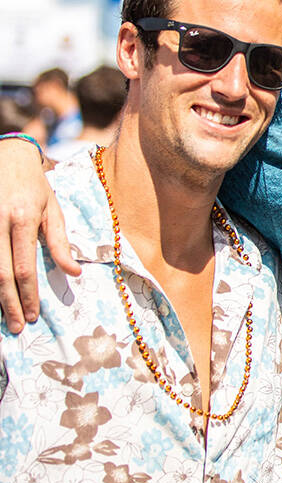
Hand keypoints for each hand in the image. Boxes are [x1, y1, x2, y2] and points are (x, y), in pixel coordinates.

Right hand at [0, 139, 77, 331]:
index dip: (28, 294)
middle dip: (8, 303)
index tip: (33, 315)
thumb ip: (60, 243)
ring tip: (3, 317)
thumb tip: (74, 274)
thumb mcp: (52, 209)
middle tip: (17, 326)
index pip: (23, 267)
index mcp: (21, 220)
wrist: (6, 156)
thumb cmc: (33, 185)